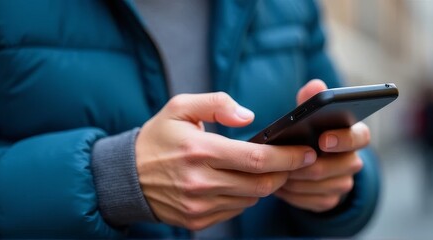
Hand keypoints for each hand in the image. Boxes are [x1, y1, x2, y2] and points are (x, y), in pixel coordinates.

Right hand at [136, 92, 316, 229]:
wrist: (126, 176)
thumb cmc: (157, 138)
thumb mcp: (179, 107)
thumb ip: (217, 103)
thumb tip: (249, 116)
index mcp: (200, 150)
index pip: (257, 158)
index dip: (288, 157)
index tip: (306, 152)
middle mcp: (201, 182)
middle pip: (261, 184)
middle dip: (285, 173)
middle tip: (297, 162)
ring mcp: (199, 205)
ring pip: (250, 199)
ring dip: (265, 185)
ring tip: (268, 170)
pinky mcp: (197, 220)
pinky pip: (234, 211)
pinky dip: (245, 197)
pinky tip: (241, 183)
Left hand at [274, 80, 368, 211]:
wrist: (305, 162)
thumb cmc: (308, 132)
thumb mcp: (308, 114)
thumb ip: (311, 99)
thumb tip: (315, 85)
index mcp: (353, 135)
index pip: (360, 137)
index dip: (344, 139)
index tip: (323, 139)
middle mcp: (353, 160)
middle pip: (341, 165)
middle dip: (312, 163)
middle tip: (287, 161)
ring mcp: (343, 182)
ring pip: (324, 185)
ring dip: (299, 179)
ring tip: (278, 172)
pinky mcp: (330, 199)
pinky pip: (314, 201)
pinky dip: (295, 195)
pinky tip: (281, 187)